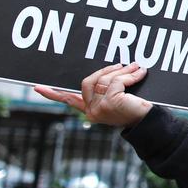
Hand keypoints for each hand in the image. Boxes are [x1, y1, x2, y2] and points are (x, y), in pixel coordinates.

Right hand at [33, 62, 152, 127]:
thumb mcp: (120, 97)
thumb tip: (113, 67)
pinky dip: (130, 75)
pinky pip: (116, 81)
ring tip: (137, 67)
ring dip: (123, 70)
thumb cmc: (138, 109)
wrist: (151, 123)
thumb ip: (108, 87)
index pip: (68, 100)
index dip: (52, 93)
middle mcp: (92, 111)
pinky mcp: (109, 103)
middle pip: (88, 81)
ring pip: (104, 79)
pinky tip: (141, 74)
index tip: (36, 87)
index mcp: (91, 110)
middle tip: (122, 64)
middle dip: (106, 70)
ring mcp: (99, 109)